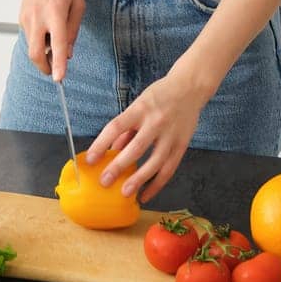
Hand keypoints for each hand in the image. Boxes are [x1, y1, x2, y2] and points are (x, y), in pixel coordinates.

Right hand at [17, 0, 83, 81]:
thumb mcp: (79, 4)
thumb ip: (73, 30)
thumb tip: (68, 54)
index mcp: (55, 12)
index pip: (57, 43)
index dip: (58, 63)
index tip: (58, 78)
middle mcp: (38, 16)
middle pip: (35, 53)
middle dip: (44, 67)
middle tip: (55, 70)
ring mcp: (26, 18)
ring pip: (32, 46)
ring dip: (43, 51)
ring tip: (54, 34)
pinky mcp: (21, 18)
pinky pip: (30, 37)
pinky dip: (39, 39)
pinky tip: (47, 24)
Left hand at [85, 72, 210, 203]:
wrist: (190, 87)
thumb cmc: (159, 95)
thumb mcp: (138, 105)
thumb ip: (126, 128)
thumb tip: (110, 152)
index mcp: (140, 108)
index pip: (116, 127)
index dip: (101, 144)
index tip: (90, 159)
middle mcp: (156, 121)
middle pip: (136, 147)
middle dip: (119, 167)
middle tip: (104, 182)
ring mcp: (171, 134)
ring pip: (155, 162)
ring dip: (139, 180)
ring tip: (125, 193)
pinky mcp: (182, 144)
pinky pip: (169, 169)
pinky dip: (157, 184)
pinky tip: (145, 194)